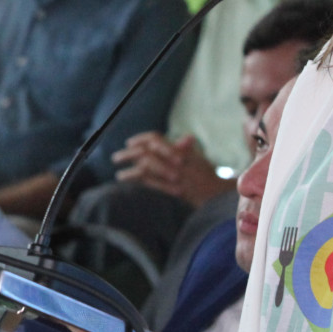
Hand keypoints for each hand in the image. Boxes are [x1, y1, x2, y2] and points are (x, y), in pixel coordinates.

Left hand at [112, 133, 230, 207]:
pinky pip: (149, 183)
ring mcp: (173, 175)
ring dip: (129, 170)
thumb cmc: (207, 175)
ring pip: (145, 167)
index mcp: (179, 150)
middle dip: (128, 154)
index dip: (140, 139)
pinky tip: (125, 180)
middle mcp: (175, 160)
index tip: (129, 142)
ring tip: (119, 174)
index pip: (155, 139)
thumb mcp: (197, 158)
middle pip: (146, 152)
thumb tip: (184, 137)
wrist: (217, 194)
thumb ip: (185, 148)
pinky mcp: (171, 189)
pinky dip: (136, 180)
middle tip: (116, 158)